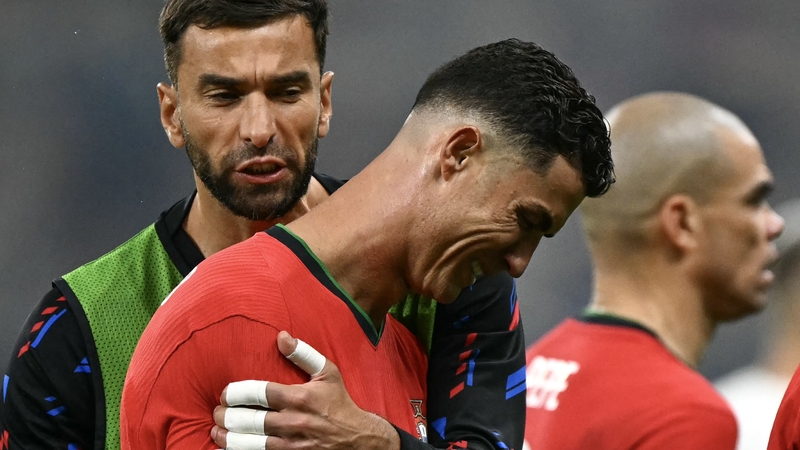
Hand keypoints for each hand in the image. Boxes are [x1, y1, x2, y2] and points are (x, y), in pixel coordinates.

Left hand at [210, 331, 400, 449]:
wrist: (359, 438)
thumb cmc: (339, 403)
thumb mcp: (328, 373)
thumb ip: (303, 353)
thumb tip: (281, 336)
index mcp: (299, 397)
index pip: (259, 393)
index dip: (236, 392)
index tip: (225, 393)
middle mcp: (293, 422)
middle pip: (250, 420)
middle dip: (226, 416)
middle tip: (217, 412)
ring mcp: (291, 444)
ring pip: (250, 443)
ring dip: (228, 438)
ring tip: (217, 431)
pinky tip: (231, 447)